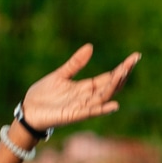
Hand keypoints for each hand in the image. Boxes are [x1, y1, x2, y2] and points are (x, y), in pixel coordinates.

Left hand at [19, 44, 139, 130]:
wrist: (27, 111)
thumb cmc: (43, 95)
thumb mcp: (60, 75)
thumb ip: (75, 63)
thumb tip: (90, 47)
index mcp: (84, 88)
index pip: (108, 78)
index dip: (122, 68)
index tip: (135, 57)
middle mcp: (86, 98)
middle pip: (110, 87)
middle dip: (122, 75)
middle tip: (132, 61)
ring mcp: (80, 107)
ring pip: (102, 98)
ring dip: (113, 87)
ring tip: (123, 74)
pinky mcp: (72, 115)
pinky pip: (90, 112)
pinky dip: (102, 109)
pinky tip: (113, 105)